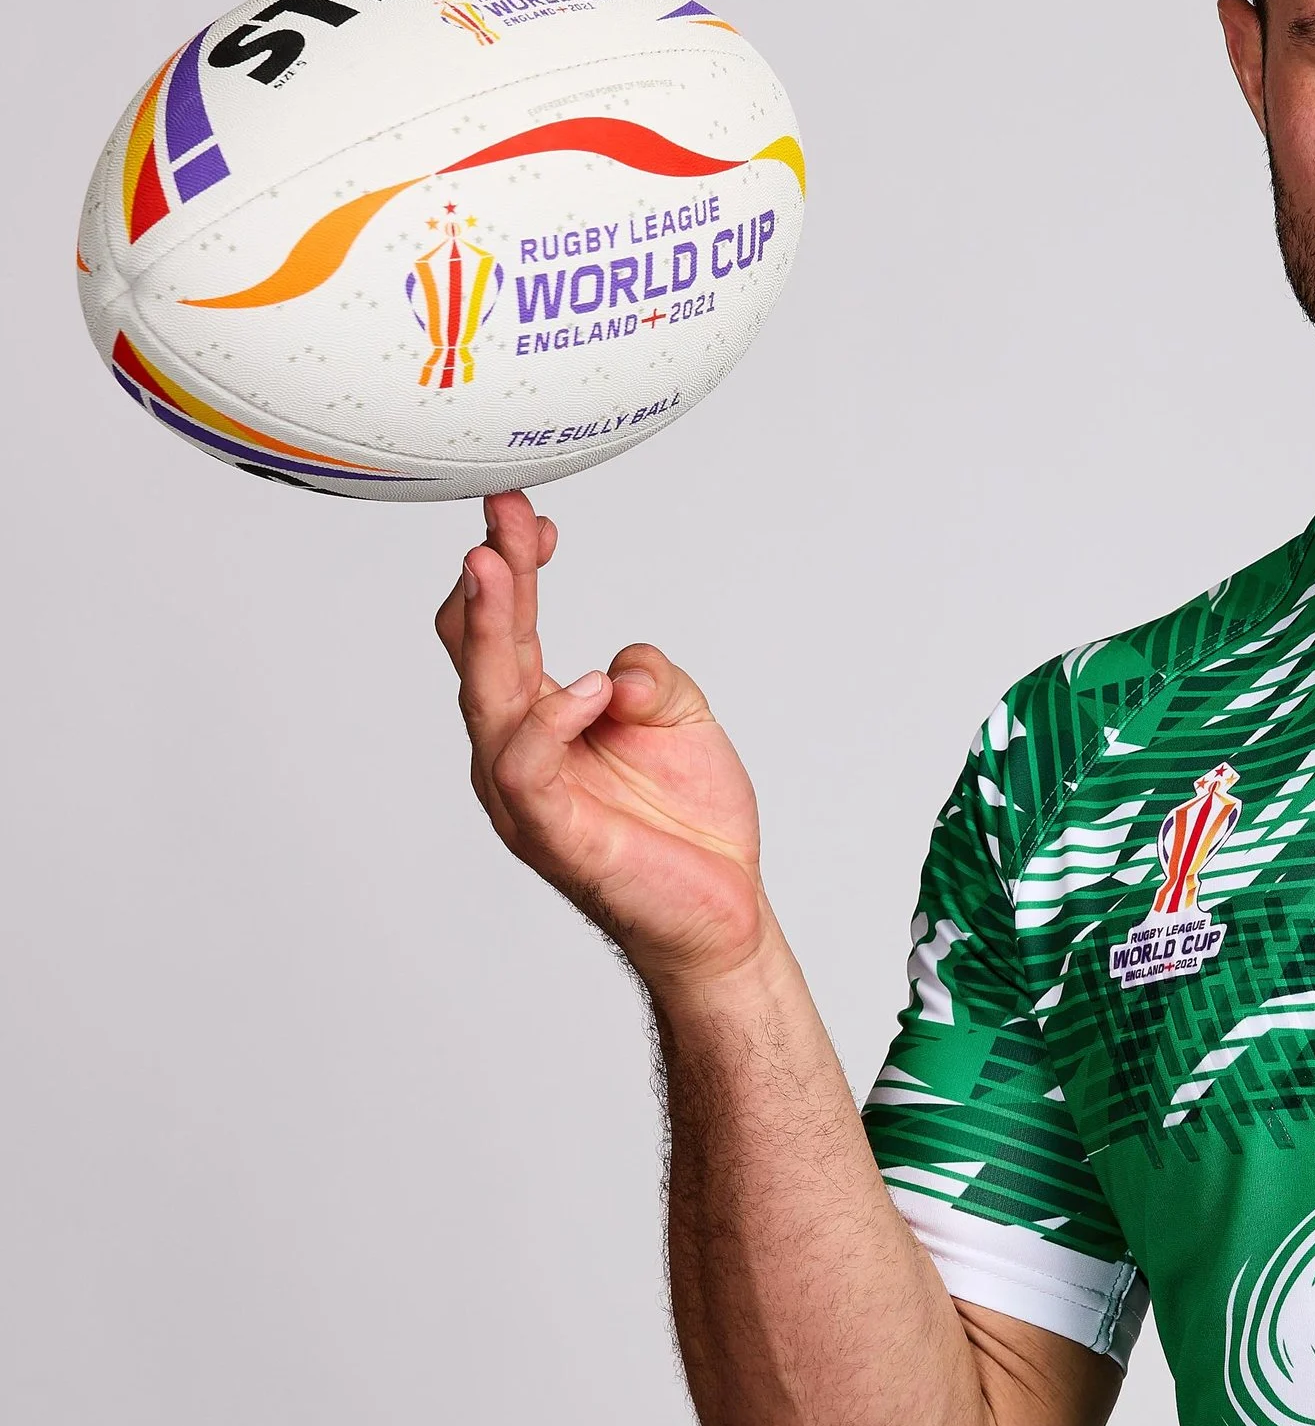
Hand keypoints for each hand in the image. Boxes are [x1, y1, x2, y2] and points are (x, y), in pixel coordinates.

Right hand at [435, 492, 766, 991]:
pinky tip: (588, 690)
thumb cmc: (689, 825)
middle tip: (501, 514)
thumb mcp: (680, 714)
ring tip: (499, 566)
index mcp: (541, 716)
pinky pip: (526, 767)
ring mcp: (526, 793)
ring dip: (489, 627)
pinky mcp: (552, 833)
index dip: (509, 566)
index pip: (503, 629)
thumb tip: (621, 667)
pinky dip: (550, 720)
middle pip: (480, 650)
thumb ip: (650, 672)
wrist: (722, 914)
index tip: (523, 511)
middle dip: (490, 576)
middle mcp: (517, 750)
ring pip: (487, 698)